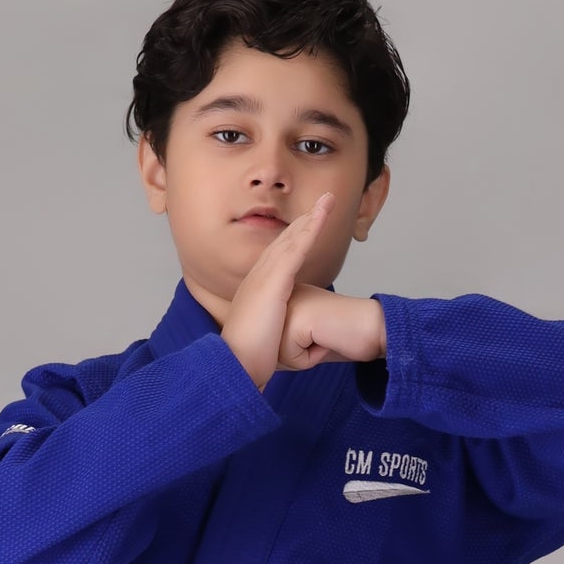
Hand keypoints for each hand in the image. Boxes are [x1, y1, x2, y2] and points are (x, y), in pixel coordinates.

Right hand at [220, 195, 330, 388]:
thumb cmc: (250, 356)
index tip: (309, 224)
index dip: (295, 236)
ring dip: (312, 217)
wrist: (235, 363)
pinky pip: (296, 250)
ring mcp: (265, 276)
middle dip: (305, 219)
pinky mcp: (273, 282)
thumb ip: (278, 326)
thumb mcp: (266, 335)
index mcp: (258, 288)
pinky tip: (321, 218)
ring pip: (292, 239)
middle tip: (323, 202)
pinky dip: (310, 232)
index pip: (280, 255)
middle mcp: (258, 275)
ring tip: (328, 200)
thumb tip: (290, 333)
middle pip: (286, 239)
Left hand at [278, 286, 385, 373]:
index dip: (294, 352)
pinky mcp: (297, 318)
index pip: (270, 341)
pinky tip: (326, 339)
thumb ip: (284, 342)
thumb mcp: (306, 339)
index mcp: (286, 295)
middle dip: (296, 355)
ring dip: (302, 357)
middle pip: (270, 348)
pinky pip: (290, 357)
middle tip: (322, 338)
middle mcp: (284, 295)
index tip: (319, 335)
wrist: (373, 331)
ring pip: (277, 354)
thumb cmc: (346, 337)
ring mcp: (289, 303)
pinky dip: (309, 358)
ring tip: (324, 338)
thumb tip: (265, 359)